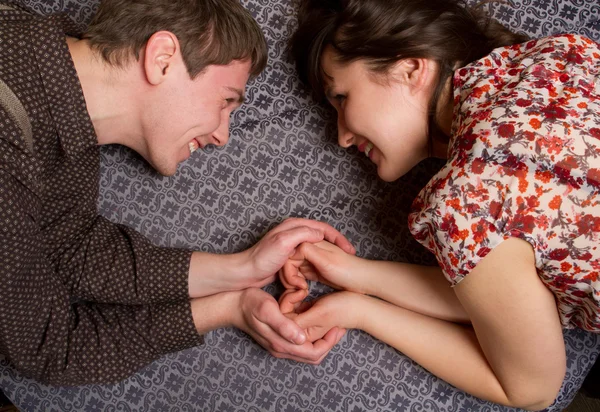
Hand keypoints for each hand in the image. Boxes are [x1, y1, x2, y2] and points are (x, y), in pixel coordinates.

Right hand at [231, 288, 345, 363]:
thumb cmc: (249, 303)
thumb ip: (284, 325)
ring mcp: (280, 344)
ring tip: (330, 322)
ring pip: (308, 350)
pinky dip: (312, 335)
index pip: (314, 353)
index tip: (339, 326)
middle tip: (340, 325)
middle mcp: (282, 348)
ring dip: (322, 339)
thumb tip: (301, 338)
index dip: (330, 342)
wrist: (232, 304)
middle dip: (329, 342)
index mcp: (282, 344)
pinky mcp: (278, 337)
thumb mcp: (267, 310)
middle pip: (313, 355)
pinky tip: (315, 320)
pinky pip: (301, 344)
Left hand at [240, 218, 355, 288]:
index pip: (323, 227)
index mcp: (294, 225)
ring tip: (342, 262)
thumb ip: (302, 234)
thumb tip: (320, 233)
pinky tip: (326, 269)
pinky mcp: (290, 255)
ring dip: (330, 252)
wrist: (246, 273)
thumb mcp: (283, 243)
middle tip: (350, 255)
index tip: (349, 251)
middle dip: (337, 244)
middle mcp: (294, 231)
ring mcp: (293, 243)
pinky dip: (320, 260)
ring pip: (318, 245)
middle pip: (323, 234)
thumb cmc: (261, 259)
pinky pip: (311, 255)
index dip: (338, 238)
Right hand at [279, 241, 361, 292]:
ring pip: (292, 267)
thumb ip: (307, 251)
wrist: (362, 282)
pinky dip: (297, 282)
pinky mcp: (313, 269)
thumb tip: (291, 248)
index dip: (288, 269)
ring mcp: (311, 259)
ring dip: (292, 279)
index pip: (289, 253)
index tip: (297, 283)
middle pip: (289, 260)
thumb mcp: (325, 261)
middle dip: (289, 275)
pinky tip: (303, 289)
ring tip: (300, 290)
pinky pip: (298, 274)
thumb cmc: (347, 271)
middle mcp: (310, 248)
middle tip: (297, 288)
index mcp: (312, 242)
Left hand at [281, 291, 362, 342]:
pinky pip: (293, 307)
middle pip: (282, 316)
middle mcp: (302, 332)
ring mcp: (304, 323)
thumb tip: (281, 325)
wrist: (359, 305)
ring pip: (287, 310)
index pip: (282, 321)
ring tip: (303, 291)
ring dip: (292, 298)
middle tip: (301, 291)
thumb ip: (300, 321)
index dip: (287, 303)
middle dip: (289, 300)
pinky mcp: (307, 314)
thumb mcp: (319, 314)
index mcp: (304, 336)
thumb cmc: (342, 308)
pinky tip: (304, 291)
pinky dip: (296, 298)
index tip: (300, 293)